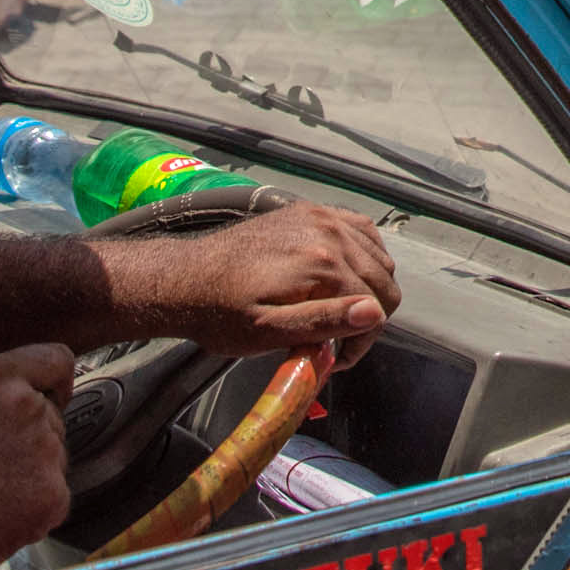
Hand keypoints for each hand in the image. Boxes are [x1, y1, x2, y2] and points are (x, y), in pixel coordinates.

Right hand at [0, 346, 73, 569]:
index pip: (54, 361)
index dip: (54, 383)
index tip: (53, 396)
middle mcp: (27, 407)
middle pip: (51, 419)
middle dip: (29, 441)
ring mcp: (45, 453)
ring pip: (54, 461)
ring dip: (31, 477)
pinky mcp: (53, 497)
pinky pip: (54, 499)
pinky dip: (33, 513)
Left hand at [135, 202, 399, 362]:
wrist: (186, 277)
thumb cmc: (221, 313)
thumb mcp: (268, 332)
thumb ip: (324, 322)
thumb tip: (373, 313)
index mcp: (321, 265)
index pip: (376, 308)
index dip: (361, 342)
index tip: (337, 358)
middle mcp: (329, 233)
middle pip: (383, 280)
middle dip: (368, 316)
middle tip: (336, 338)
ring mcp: (321, 217)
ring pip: (379, 256)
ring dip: (369, 286)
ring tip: (338, 310)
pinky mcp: (310, 211)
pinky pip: (361, 229)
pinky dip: (364, 253)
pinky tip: (345, 274)